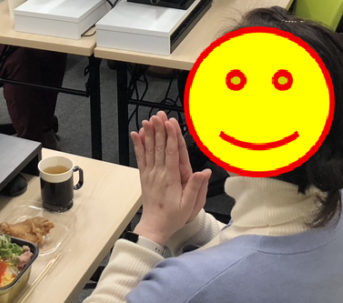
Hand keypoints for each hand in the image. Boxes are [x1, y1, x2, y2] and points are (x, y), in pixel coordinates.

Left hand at [132, 113, 210, 246]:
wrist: (154, 227)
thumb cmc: (173, 217)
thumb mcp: (189, 206)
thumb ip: (196, 188)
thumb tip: (204, 172)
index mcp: (171, 178)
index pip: (171, 153)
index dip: (171, 137)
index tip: (171, 123)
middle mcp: (159, 173)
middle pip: (159, 147)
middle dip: (160, 129)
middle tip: (159, 115)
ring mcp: (150, 174)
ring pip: (149, 149)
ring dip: (149, 133)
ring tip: (148, 120)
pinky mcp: (144, 176)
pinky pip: (140, 158)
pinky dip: (138, 145)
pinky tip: (137, 135)